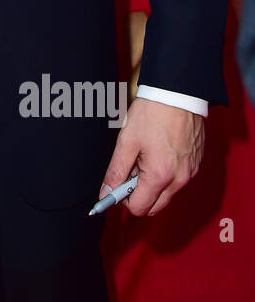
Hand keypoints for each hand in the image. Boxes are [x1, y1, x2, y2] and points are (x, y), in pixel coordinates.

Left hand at [98, 97, 203, 216]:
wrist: (178, 93)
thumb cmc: (152, 113)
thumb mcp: (126, 141)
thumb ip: (116, 171)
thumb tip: (105, 192)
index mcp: (160, 176)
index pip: (139, 208)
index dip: (122, 199)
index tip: (116, 185)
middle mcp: (179, 179)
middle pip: (154, 207)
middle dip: (138, 195)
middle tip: (130, 170)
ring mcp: (191, 172)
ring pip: (166, 194)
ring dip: (152, 185)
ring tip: (144, 158)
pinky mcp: (196, 164)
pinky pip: (178, 181)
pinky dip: (165, 175)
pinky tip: (158, 153)